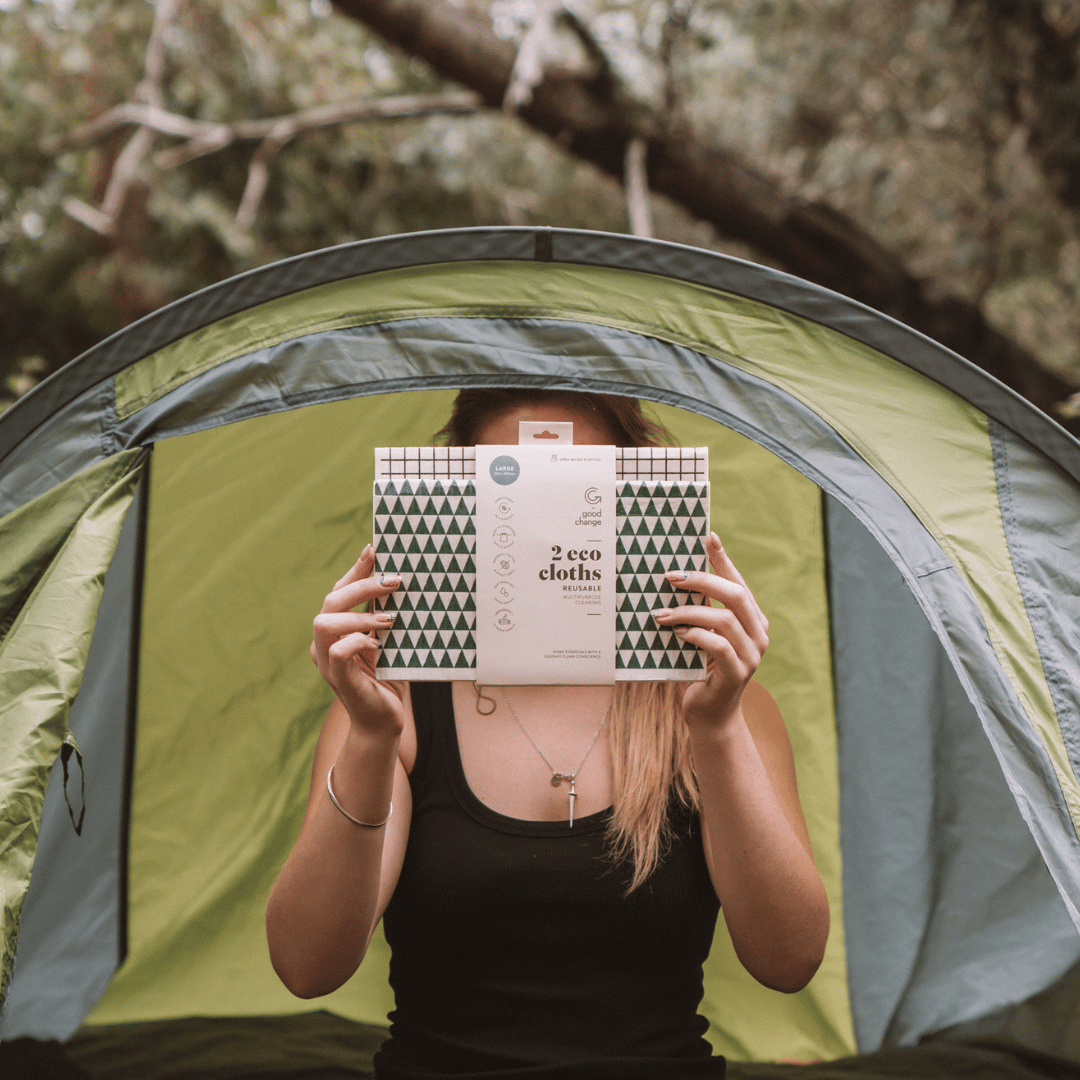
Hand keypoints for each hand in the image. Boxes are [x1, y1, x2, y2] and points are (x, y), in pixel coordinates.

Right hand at [310, 545, 404, 735]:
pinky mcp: (338, 680)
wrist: (383, 722)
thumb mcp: (388, 641)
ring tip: (389, 619)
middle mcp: (324, 644)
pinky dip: (357, 641)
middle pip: (330, 601)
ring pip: (325, 623)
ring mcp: (327, 662)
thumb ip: (385, 616)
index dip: (355, 569)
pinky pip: (338, 652)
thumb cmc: (387, 679)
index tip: (375, 549)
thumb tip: (401, 582)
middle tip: (394, 581)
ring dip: (360, 615)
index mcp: (334, 630)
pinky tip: (378, 644)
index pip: (339, 591)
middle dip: (362, 586)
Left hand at [652, 533, 769, 728]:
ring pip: (724, 619)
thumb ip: (699, 612)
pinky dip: (696, 635)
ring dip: (688, 612)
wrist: (711, 715)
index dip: (723, 559)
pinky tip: (677, 634)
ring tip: (661, 614)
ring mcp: (752, 655)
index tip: (707, 537)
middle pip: (734, 595)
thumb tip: (674, 578)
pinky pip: (718, 646)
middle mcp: (759, 634)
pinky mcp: (738, 674)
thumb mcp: (702, 635)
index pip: (738, 582)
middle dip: (701, 581)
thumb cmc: (702, 669)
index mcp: (753, 619)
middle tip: (671, 576)